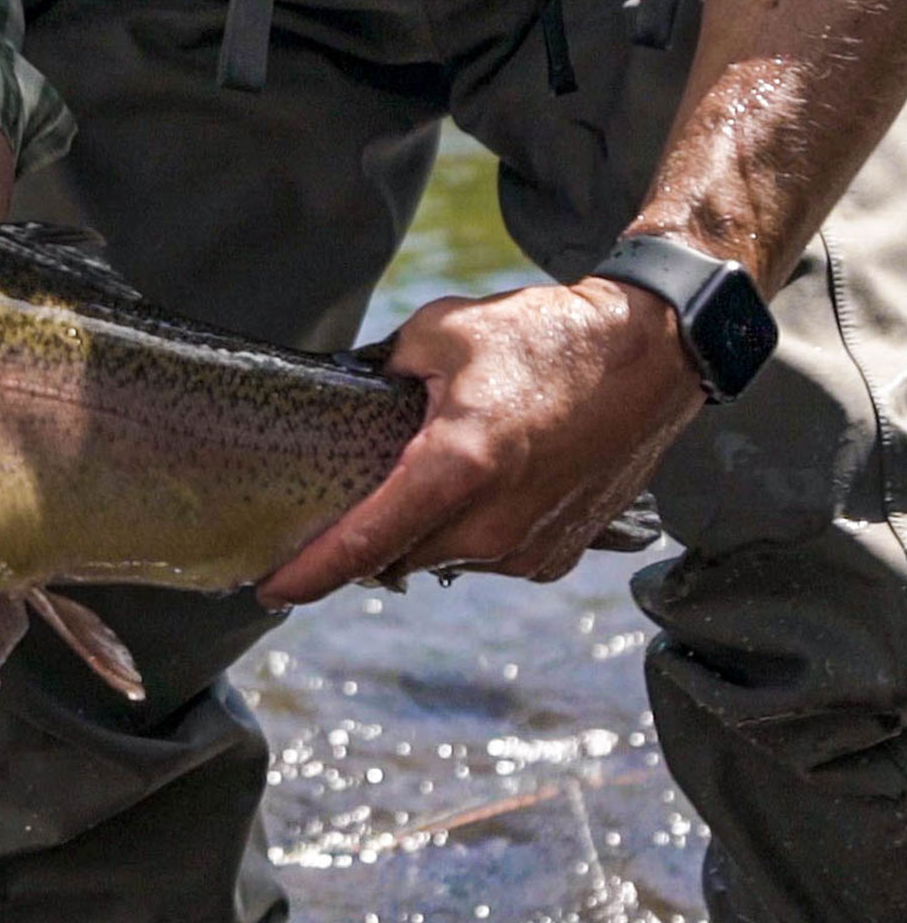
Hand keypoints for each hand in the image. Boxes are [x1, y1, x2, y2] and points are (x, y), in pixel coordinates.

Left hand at [259, 278, 702, 605]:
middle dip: (366, 539)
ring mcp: (528, 548)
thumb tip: (347, 390)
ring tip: (435, 476)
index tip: (269, 590)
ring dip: (423, 530)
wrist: (654, 353)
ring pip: (440, 558)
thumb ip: (381, 369)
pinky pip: (486, 557)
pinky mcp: (556, 557)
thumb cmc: (547, 336)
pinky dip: (470, 531)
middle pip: (394, 556)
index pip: (362, 543)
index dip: (308, 574)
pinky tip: (486, 485)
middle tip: (347, 504)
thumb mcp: (440, 332)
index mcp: (456, 468)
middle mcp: (492, 523)